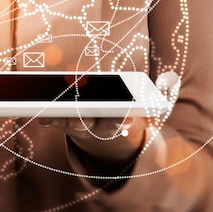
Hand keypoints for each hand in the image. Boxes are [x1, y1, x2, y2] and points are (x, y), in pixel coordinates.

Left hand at [38, 71, 180, 163]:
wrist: (109, 134)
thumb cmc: (129, 114)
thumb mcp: (151, 106)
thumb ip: (163, 92)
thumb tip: (171, 77)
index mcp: (120, 122)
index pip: (120, 122)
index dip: (121, 121)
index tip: (123, 120)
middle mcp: (100, 127)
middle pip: (93, 125)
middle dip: (87, 121)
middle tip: (81, 118)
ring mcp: (83, 126)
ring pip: (72, 124)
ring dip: (62, 119)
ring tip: (53, 114)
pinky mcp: (67, 123)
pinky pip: (57, 121)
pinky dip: (49, 118)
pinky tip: (41, 115)